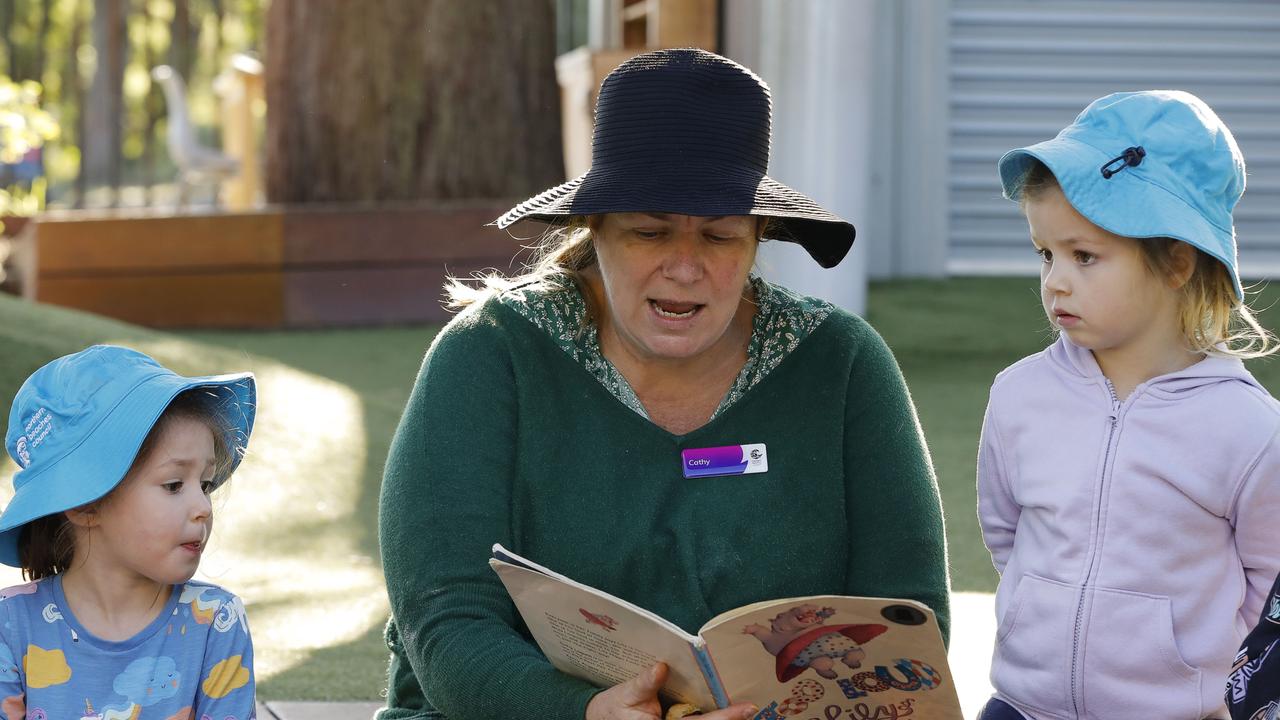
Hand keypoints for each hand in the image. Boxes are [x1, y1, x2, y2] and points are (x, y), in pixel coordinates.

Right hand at [585, 663, 758, 719]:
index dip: (725, 718)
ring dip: (721, 719)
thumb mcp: (625, 694)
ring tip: (744, 710)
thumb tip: (661, 667)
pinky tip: (725, 711)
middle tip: (752, 709)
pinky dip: (710, 717)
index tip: (747, 709)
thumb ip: (643, 683)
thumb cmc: (611, 709)